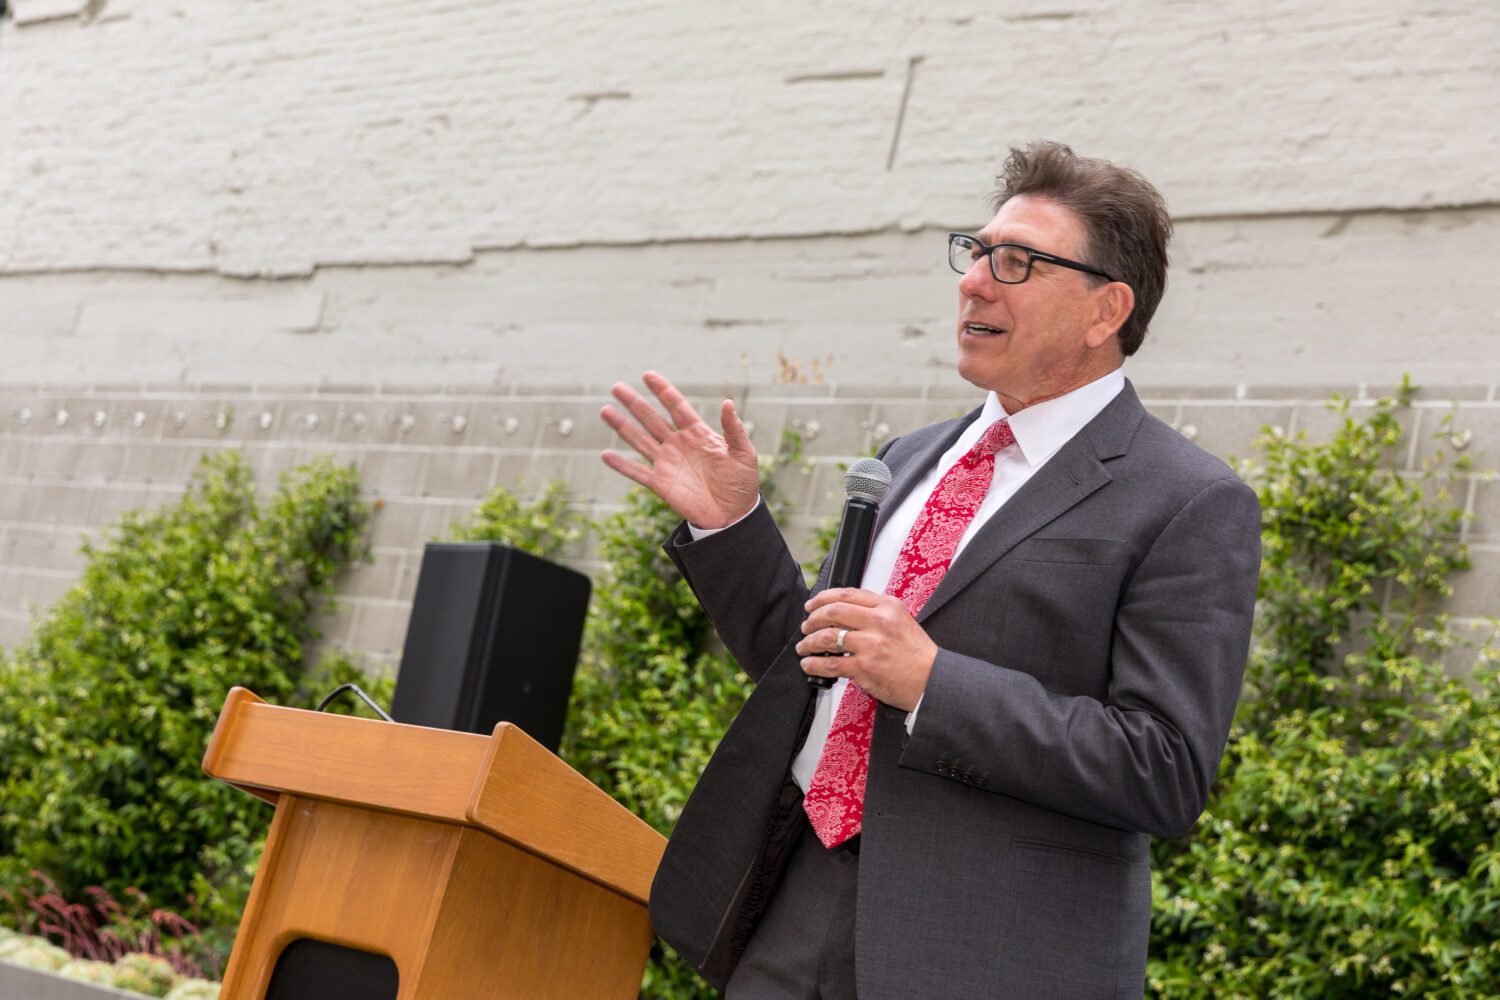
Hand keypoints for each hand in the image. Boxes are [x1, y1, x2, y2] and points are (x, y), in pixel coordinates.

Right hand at [600, 371, 760, 528]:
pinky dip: (621, 465)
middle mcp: (678, 444)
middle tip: (616, 387)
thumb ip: (734, 429)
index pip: (676, 406)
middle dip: (634, 403)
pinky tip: (605, 454)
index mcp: (698, 434)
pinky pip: (637, 472)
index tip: (648, 375)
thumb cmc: (742, 483)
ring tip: (604, 410)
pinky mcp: (661, 484)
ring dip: (622, 426)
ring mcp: (667, 463)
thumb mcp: (744, 454)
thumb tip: (728, 402)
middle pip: (652, 418)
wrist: (733, 515)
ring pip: (639, 440)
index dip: (663, 390)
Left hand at [795, 588, 938, 710]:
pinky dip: (814, 664)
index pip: (848, 594)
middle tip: (806, 627)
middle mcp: (878, 622)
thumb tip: (845, 611)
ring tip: (804, 647)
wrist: (932, 681)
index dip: (823, 598)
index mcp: (888, 607)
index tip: (813, 605)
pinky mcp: (864, 667)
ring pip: (827, 637)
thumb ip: (877, 613)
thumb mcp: (902, 621)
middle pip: (833, 612)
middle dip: (812, 619)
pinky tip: (809, 665)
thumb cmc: (919, 655)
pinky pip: (830, 664)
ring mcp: (870, 645)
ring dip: (809, 642)